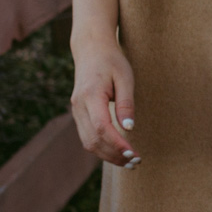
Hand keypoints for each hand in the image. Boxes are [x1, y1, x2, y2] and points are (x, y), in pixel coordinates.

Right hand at [70, 36, 139, 167]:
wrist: (91, 49)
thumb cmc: (112, 61)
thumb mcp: (125, 77)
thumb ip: (126, 104)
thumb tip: (129, 129)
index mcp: (90, 95)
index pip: (102, 127)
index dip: (117, 144)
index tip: (134, 154)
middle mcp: (78, 106)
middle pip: (93, 140)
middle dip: (114, 155)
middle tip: (136, 162)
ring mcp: (76, 110)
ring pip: (88, 142)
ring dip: (108, 155)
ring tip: (129, 162)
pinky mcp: (78, 113)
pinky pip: (87, 136)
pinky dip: (101, 148)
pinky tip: (117, 152)